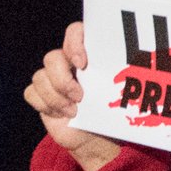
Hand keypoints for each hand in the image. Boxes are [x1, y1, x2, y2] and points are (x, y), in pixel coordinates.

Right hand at [23, 23, 118, 170]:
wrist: (96, 138)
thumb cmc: (111, 112)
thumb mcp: (120, 93)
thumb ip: (122, 77)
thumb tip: (138, 70)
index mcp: (90, 55)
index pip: (75, 32)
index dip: (74, 42)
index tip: (83, 63)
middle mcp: (68, 63)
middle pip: (52, 57)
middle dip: (63, 80)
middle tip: (80, 96)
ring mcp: (52, 78)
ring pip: (40, 76)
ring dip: (56, 97)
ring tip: (75, 110)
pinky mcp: (40, 95)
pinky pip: (31, 92)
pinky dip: (46, 105)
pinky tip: (63, 114)